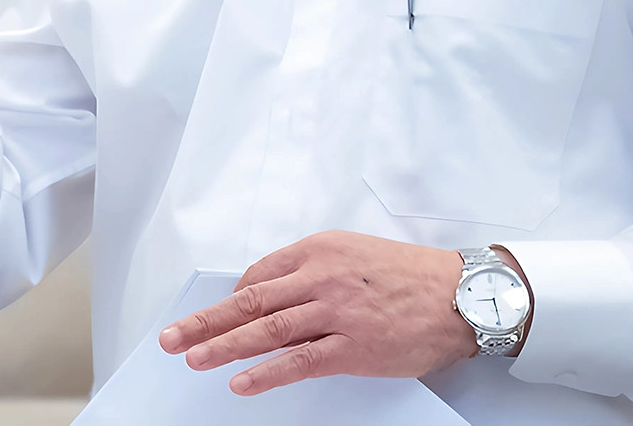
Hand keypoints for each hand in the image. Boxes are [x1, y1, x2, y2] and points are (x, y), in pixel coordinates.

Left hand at [159, 231, 474, 395]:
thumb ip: (313, 270)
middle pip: (250, 301)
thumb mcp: (354, 254)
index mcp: (319, 249)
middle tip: (171, 338)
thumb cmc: (409, 275)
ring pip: (266, 330)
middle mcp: (322, 277)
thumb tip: (270, 294)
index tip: (212, 318)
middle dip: (205, 321)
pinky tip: (241, 383)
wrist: (461, 295)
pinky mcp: (353, 347)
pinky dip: (266, 372)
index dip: (230, 301)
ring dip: (222, 346)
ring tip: (192, 358)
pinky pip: (299, 361)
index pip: (259, 275)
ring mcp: (336, 312)